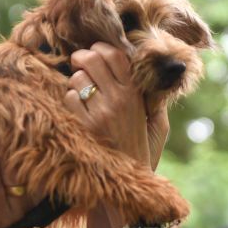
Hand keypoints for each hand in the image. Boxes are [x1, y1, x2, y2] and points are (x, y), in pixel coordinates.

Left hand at [65, 42, 169, 169]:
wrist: (130, 179)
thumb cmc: (144, 148)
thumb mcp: (158, 122)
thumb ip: (154, 98)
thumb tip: (149, 73)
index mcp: (136, 94)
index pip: (115, 54)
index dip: (101, 48)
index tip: (96, 53)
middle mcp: (119, 99)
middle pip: (92, 59)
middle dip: (82, 57)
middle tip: (80, 63)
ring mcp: (100, 113)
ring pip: (77, 78)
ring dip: (76, 82)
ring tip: (83, 92)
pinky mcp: (84, 126)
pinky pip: (69, 98)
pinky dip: (70, 100)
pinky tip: (79, 109)